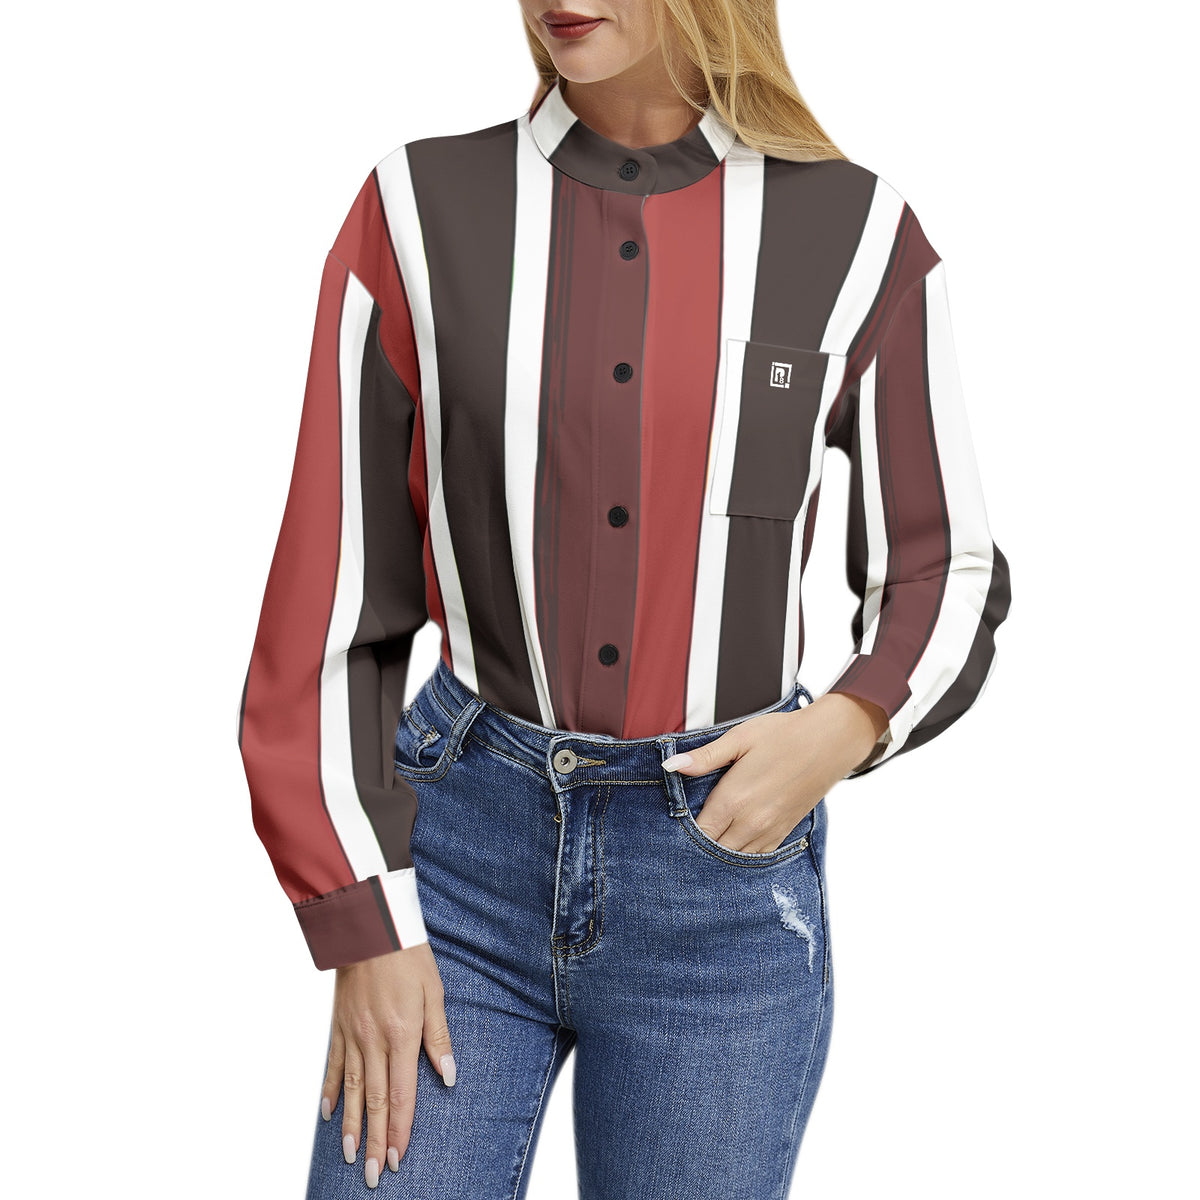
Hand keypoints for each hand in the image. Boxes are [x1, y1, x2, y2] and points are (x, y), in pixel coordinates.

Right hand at [322, 942, 454, 1187]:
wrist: (370, 927)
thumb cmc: (407, 955)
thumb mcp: (434, 992)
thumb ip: (438, 1036)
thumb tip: (448, 1074)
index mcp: (401, 1034)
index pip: (402, 1094)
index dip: (401, 1129)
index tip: (399, 1157)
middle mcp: (373, 1041)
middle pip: (376, 1101)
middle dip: (376, 1141)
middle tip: (374, 1175)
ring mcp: (352, 1035)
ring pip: (353, 1091)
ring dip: (352, 1127)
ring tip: (352, 1157)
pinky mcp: (338, 1026)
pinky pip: (334, 1066)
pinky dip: (332, 1092)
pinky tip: (330, 1115)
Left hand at [661, 692, 888, 852]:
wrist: (829, 742)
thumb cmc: (783, 735)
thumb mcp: (739, 738)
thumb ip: (704, 757)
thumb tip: (671, 765)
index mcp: (734, 799)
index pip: (698, 832)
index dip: (682, 832)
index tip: (672, 826)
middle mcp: (751, 822)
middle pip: (713, 851)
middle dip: (697, 846)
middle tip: (683, 838)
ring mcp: (769, 831)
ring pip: (734, 859)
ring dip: (718, 853)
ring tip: (705, 844)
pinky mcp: (783, 832)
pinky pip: (756, 858)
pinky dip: (741, 856)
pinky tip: (732, 845)